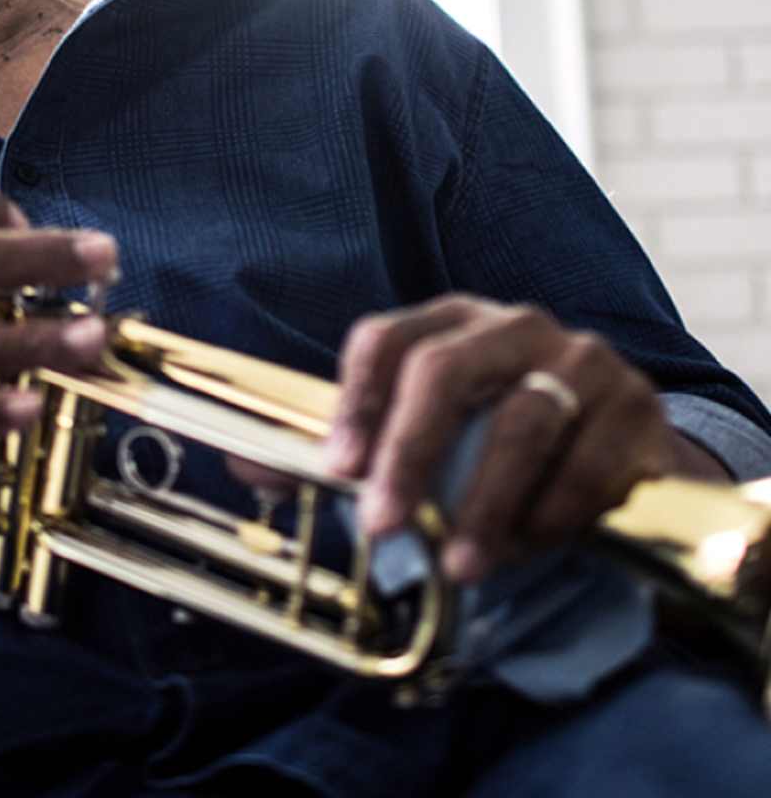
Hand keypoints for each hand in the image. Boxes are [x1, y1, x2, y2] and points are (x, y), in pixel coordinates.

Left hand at [322, 295, 678, 582]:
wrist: (628, 446)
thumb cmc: (504, 436)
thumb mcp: (431, 433)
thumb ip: (349, 452)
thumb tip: (249, 470)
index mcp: (450, 322)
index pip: (385, 340)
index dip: (356, 402)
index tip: (338, 470)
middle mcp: (513, 325)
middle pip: (445, 371)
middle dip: (408, 453)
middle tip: (384, 525)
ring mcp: (580, 359)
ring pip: (522, 422)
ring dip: (483, 504)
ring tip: (460, 564)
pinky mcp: (637, 406)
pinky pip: (589, 462)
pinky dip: (551, 515)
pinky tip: (526, 549)